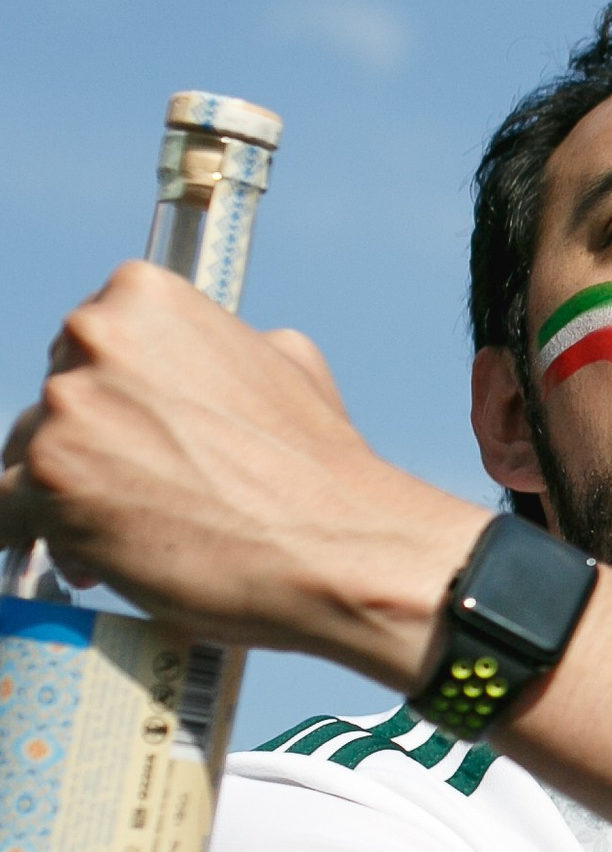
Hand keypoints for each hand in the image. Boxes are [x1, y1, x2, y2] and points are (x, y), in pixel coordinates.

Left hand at [0, 261, 479, 673]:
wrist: (337, 547)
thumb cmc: (319, 468)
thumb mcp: (290, 362)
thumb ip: (224, 347)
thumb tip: (204, 362)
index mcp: (143, 296)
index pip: (85, 347)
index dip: (113, 401)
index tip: (136, 437)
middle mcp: (93, 339)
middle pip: (51, 401)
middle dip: (87, 450)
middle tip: (141, 492)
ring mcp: (65, 411)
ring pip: (23, 458)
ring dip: (64, 498)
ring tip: (131, 534)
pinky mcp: (44, 485)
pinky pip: (6, 513)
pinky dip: (40, 537)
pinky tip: (91, 555)